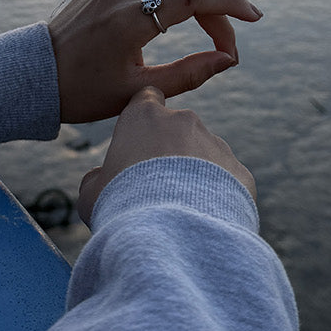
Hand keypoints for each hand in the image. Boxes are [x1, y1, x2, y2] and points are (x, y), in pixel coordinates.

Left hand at [47, 0, 261, 123]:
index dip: (230, 7)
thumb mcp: (137, 92)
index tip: (254, 20)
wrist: (32, 77)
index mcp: (129, 21)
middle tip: (227, 50)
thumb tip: (227, 59)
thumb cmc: (81, 92)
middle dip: (216, 17)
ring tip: (216, 22)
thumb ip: (187, 74)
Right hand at [77, 86, 255, 223]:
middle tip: (157, 188)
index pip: (146, 99)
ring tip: (182, 210)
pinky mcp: (239, 171)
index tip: (139, 141)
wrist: (174, 232)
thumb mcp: (91, 195)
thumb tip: (98, 179)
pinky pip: (228, 181)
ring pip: (205, 155)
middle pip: (177, 129)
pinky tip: (205, 220)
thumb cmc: (123, 207)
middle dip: (171, 152)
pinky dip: (219, 196)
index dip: (142, 119)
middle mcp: (183, 121)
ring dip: (197, 174)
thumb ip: (95, 179)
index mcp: (144, 117)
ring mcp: (215, 144)